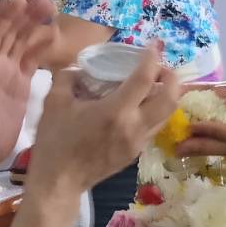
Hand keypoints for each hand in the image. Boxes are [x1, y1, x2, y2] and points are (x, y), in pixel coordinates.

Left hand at [0, 0, 56, 169]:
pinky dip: (41, 47)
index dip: (4, 17)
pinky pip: (31, 61)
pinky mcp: (20, 86)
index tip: (18, 0)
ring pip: (22, 43)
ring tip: (51, 6)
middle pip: (10, 33)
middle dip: (24, 15)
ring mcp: (7, 74)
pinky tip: (52, 34)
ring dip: (34, 25)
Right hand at [29, 41, 180, 198]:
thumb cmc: (55, 142)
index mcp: (116, 111)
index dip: (152, 58)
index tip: (154, 44)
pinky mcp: (136, 153)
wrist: (59, 182)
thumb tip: (79, 68)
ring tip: (154, 84)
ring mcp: (138, 142)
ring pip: (167, 115)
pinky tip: (140, 105)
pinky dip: (155, 111)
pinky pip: (154, 127)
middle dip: (171, 77)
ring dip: (167, 95)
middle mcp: (134, 126)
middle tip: (160, 67)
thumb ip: (68, 77)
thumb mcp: (54, 102)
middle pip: (170, 98)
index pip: (144, 78)